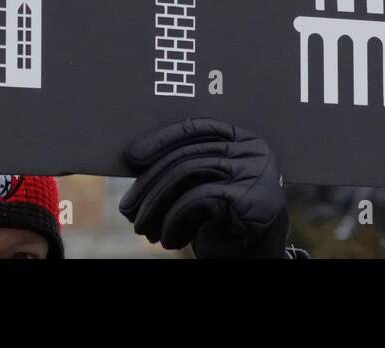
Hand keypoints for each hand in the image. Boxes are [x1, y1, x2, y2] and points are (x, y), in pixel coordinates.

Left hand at [119, 117, 290, 258]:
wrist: (256, 257)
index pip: (197, 127)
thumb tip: (135, 158)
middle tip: (128, 208)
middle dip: (151, 182)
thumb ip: (186, 166)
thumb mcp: (205, 186)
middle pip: (188, 153)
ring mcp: (254, 171)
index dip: (162, 139)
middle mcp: (252, 150)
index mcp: (242, 139)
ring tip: (143, 227)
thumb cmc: (226, 220)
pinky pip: (198, 197)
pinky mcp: (249, 197)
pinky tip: (168, 238)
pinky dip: (175, 218)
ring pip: (188, 171)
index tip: (132, 157)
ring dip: (157, 202)